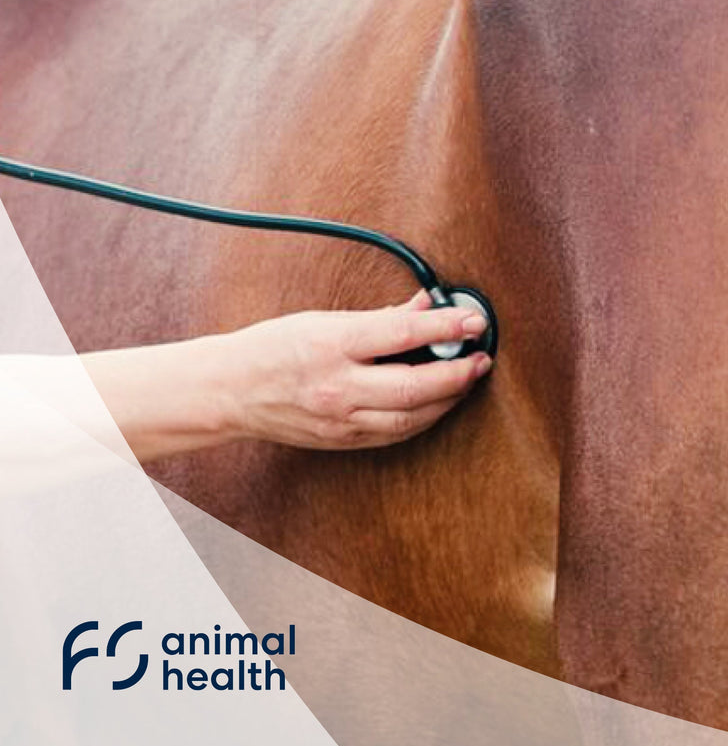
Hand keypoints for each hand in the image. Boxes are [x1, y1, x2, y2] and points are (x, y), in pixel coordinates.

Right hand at [218, 292, 492, 449]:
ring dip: (447, 399)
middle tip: (482, 357)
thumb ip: (380, 316)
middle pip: (413, 387)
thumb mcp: (323, 319)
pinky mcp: (342, 441)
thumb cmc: (274, 347)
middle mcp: (337, 387)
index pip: (401, 335)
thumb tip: (427, 304)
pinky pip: (394, 434)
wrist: (228, 391)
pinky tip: (439, 402)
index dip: (445, 327)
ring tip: (468, 378)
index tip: (474, 320)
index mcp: (331, 345)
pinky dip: (423, 418)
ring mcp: (340, 420)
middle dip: (457, 374)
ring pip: (410, 419)